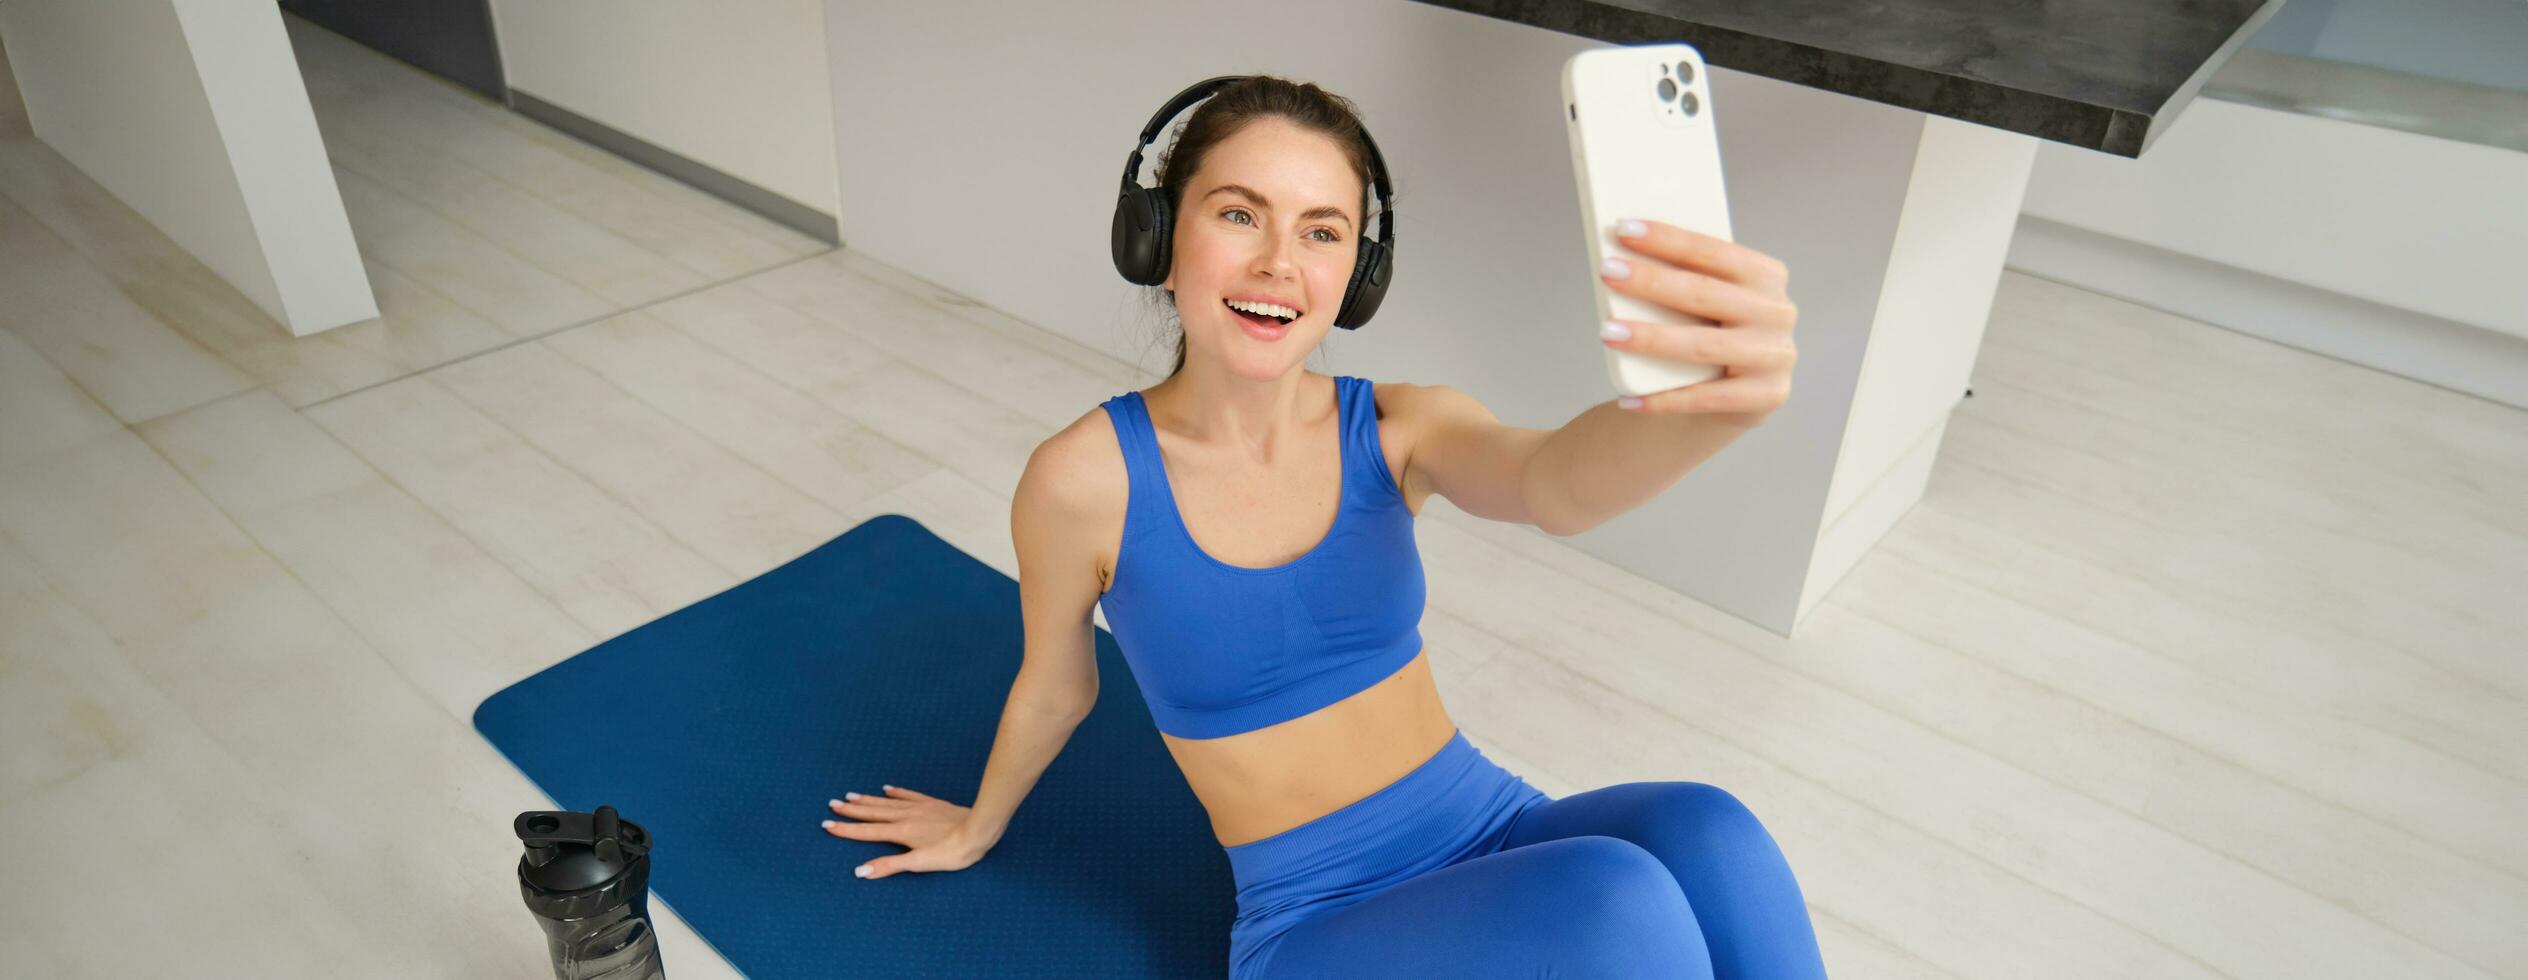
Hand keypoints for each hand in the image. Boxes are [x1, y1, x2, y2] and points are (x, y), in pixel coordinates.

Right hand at [822, 784, 989, 879]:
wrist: (979, 828)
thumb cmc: (952, 852)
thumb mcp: (920, 863)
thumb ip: (889, 866)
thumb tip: (860, 871)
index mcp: (900, 832)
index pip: (866, 832)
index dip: (846, 830)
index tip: (827, 825)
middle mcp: (905, 816)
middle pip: (872, 813)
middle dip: (851, 810)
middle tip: (832, 804)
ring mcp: (918, 807)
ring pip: (886, 803)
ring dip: (867, 800)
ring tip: (850, 795)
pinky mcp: (931, 803)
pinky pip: (907, 795)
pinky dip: (895, 792)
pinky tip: (887, 789)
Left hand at [1597, 218, 1798, 428]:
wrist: (1737, 397)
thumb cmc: (1709, 333)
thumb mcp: (1707, 301)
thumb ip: (1683, 280)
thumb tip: (1622, 260)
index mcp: (1765, 275)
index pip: (1712, 251)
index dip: (1668, 240)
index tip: (1624, 229)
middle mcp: (1778, 312)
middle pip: (1704, 294)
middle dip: (1651, 282)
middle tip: (1607, 272)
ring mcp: (1776, 356)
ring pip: (1703, 346)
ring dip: (1651, 339)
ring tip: (1607, 332)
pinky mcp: (1767, 395)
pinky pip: (1707, 398)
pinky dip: (1663, 399)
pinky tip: (1626, 399)